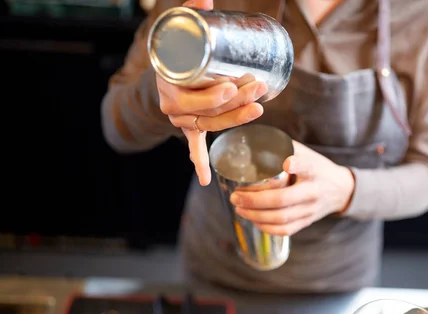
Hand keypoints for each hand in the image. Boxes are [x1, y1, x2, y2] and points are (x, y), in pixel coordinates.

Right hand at [156, 0, 267, 185]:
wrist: (164, 68)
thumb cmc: (177, 50)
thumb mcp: (180, 31)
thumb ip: (191, 13)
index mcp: (168, 84)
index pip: (193, 95)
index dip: (213, 94)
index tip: (234, 86)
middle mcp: (172, 105)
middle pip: (206, 112)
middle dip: (234, 104)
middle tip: (257, 91)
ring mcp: (182, 119)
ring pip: (210, 125)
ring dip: (234, 120)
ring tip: (259, 108)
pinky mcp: (190, 126)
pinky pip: (193, 146)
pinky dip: (199, 162)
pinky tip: (205, 179)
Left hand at [230, 141, 355, 235]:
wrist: (341, 190)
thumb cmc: (318, 168)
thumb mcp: (307, 153)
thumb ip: (285, 148)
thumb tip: (253, 141)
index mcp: (313, 169)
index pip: (305, 166)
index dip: (296, 164)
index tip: (285, 163)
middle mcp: (313, 191)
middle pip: (283, 199)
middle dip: (254, 200)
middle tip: (235, 196)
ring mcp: (310, 209)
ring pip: (281, 218)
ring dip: (256, 215)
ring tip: (239, 208)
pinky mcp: (308, 221)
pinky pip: (285, 230)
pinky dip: (266, 227)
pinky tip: (253, 220)